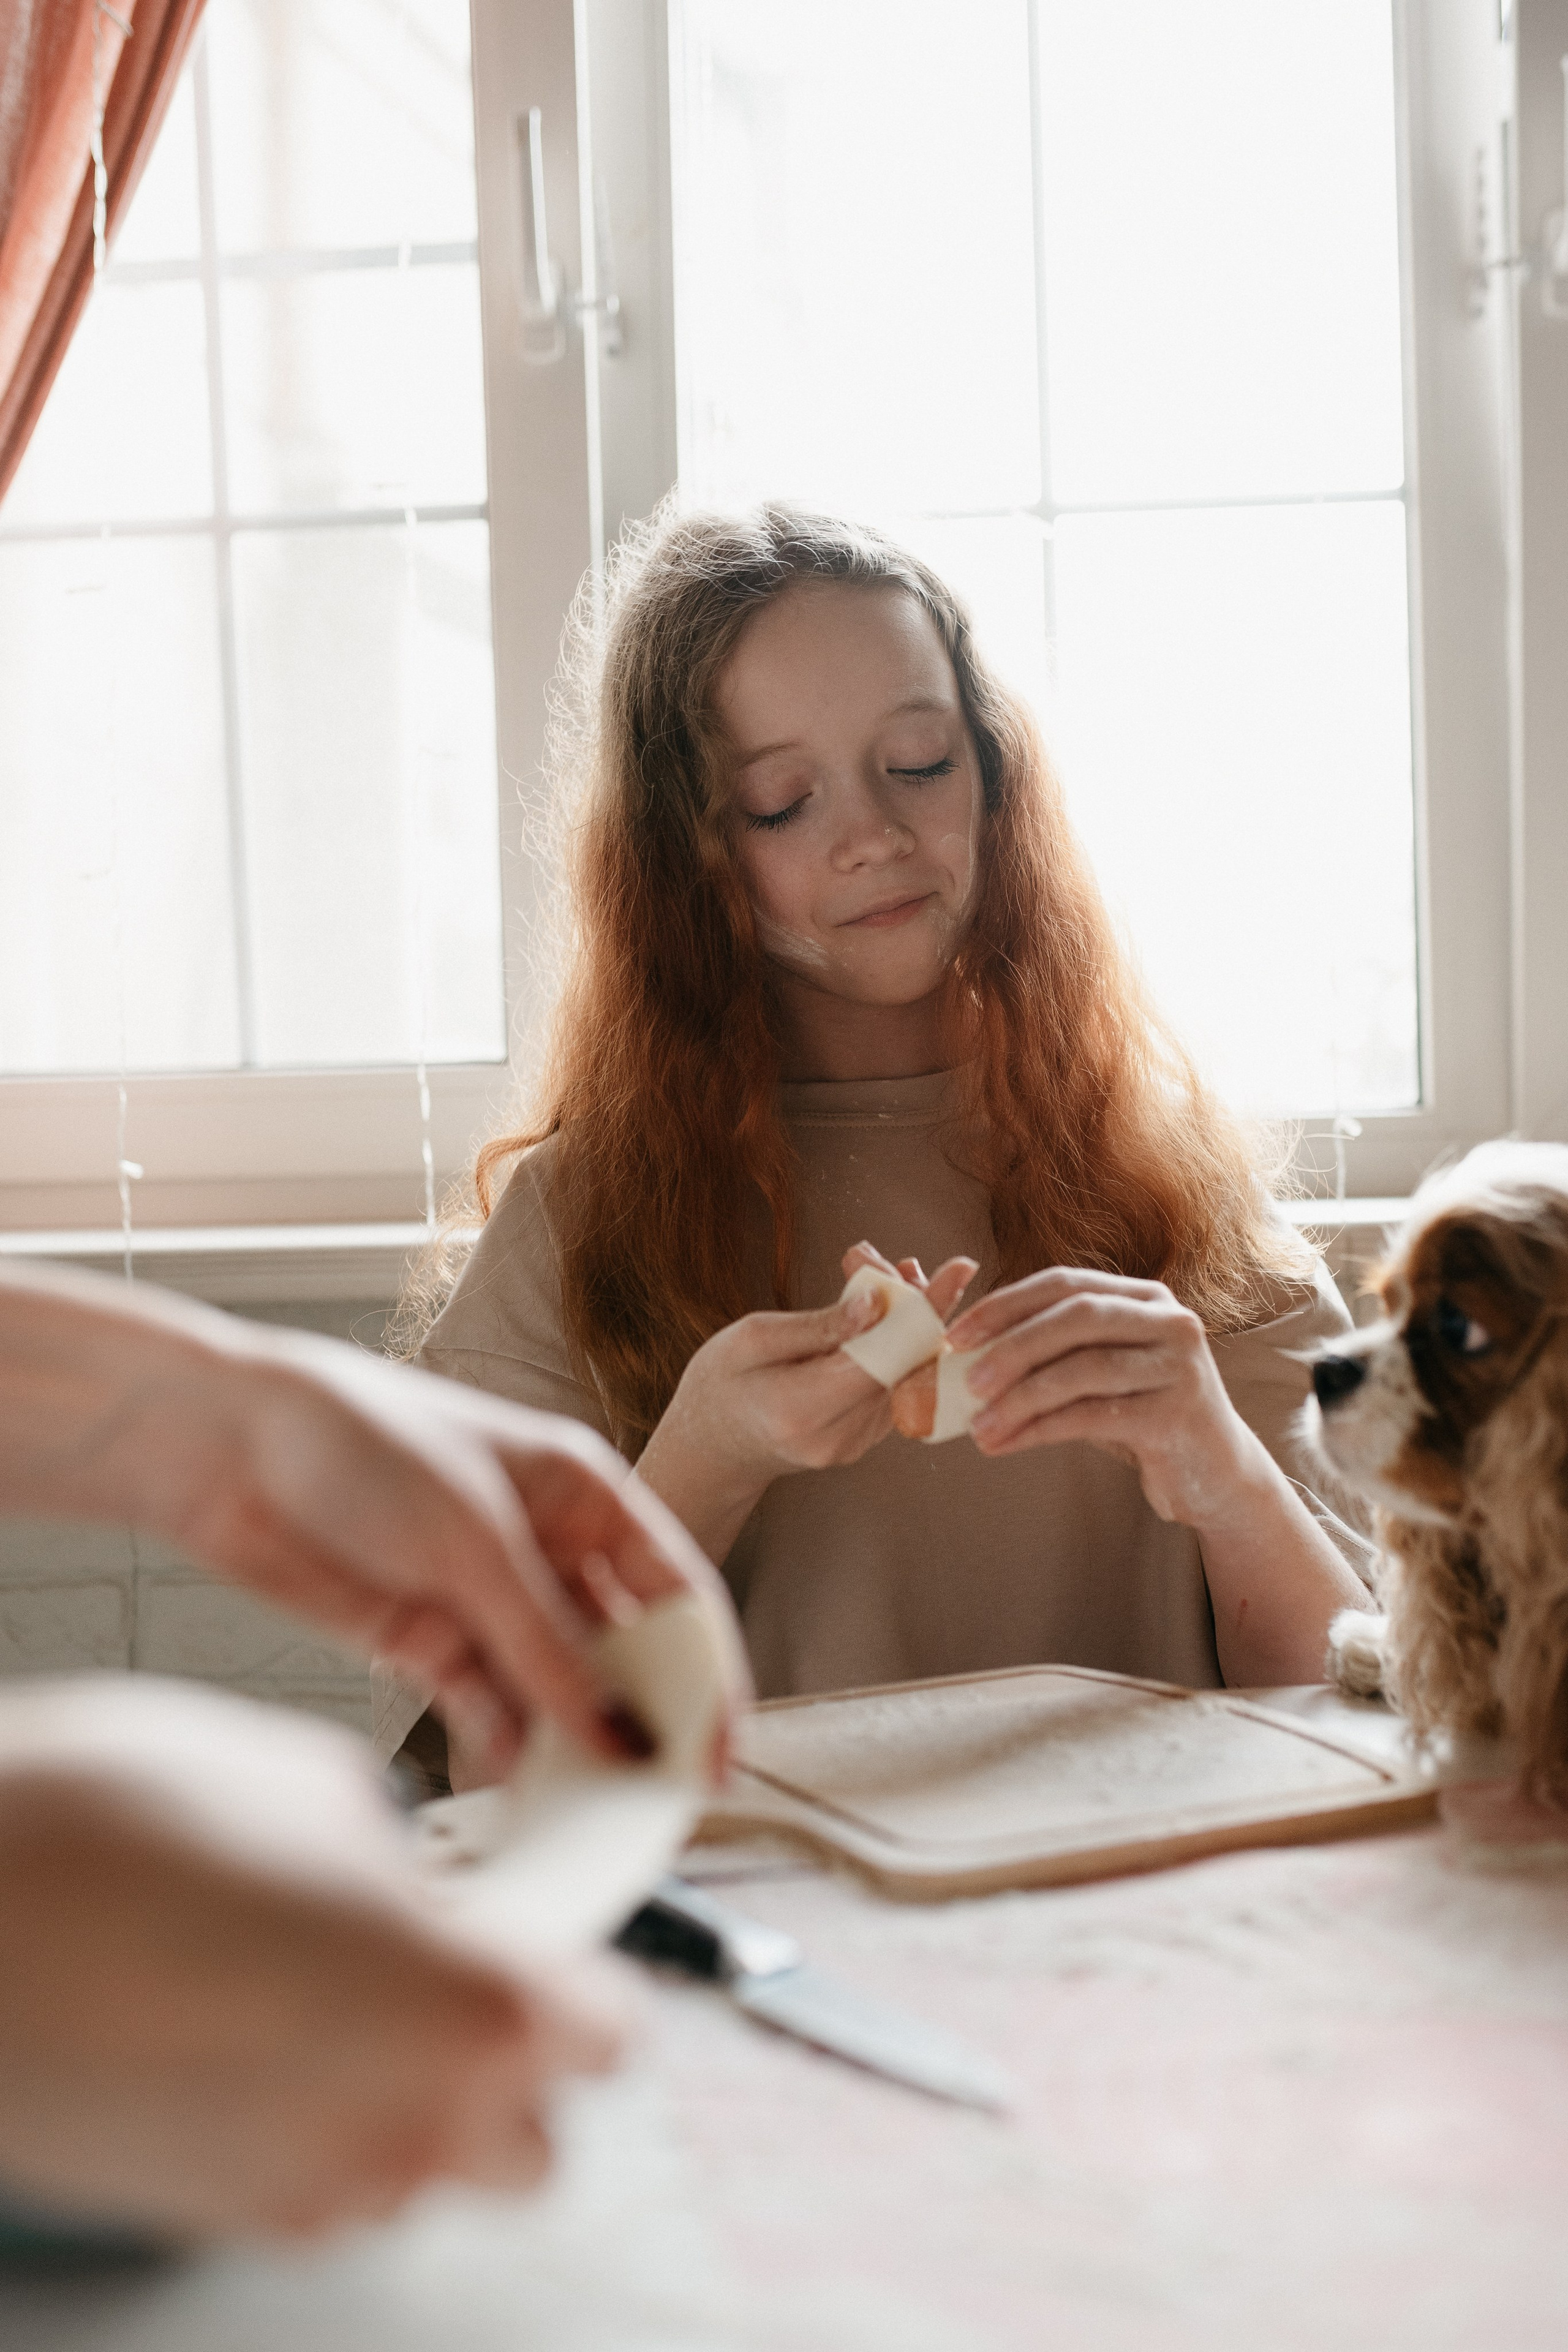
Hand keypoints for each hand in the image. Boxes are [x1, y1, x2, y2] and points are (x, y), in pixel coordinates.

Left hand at [0, 1268, 746, 1780]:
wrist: (227, 1447)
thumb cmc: (360, 1444)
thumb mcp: (474, 1541)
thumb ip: (547, 1645)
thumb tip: (621, 1732)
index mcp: (585, 1495)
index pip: (676, 1593)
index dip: (705, 1673)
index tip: (715, 1751)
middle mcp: (548, 1549)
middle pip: (623, 1651)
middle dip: (641, 1721)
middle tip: (652, 1799)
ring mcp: (487, 1599)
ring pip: (555, 1690)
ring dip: (571, 1745)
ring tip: (584, 1809)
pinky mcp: (428, 1641)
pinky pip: (486, 1708)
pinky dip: (503, 1747)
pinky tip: (516, 1785)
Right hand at [0, 1680, 624, 2241]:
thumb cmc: (117, 1825)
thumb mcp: (312, 1782)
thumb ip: (405, 1859)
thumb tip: (417, 1891)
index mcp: (471, 2003)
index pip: (608, 2036)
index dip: (574, 1981)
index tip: (532, 1942)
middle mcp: (414, 2121)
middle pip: (531, 2135)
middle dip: (503, 2063)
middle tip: (433, 1973)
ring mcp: (314, 2188)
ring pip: (426, 2169)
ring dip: (407, 2097)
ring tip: (317, 1992)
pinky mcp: (221, 2220)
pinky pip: (326, 2185)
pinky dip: (315, 2125)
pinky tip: (243, 2033)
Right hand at [636, 1243, 976, 1561]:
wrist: (713, 1446)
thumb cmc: (721, 1383)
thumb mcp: (752, 1340)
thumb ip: (818, 1325)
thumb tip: (876, 1301)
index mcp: (801, 1410)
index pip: (881, 1358)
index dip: (922, 1311)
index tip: (956, 1270)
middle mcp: (837, 1436)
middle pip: (902, 1364)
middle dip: (914, 1305)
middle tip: (903, 1262)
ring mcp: (855, 1444)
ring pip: (903, 1372)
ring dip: (904, 1320)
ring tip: (887, 1272)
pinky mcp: (865, 1439)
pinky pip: (894, 1384)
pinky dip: (894, 1344)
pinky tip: (881, 1310)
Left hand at [945, 1267, 1272, 1531]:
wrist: (1216, 1476)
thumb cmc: (1143, 1417)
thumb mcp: (1100, 1374)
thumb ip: (1053, 1353)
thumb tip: (967, 1353)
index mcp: (1145, 1297)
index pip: (1065, 1284)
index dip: (1006, 1304)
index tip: (957, 1334)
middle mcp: (1170, 1319)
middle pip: (1077, 1317)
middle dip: (1012, 1346)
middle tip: (964, 1379)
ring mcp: (1180, 1364)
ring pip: (1083, 1368)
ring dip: (1020, 1398)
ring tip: (979, 1426)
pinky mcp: (1179, 1413)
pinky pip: (1094, 1415)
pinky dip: (1040, 1430)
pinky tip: (1007, 1444)